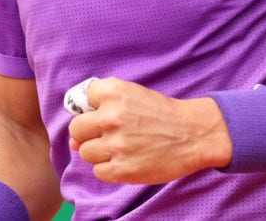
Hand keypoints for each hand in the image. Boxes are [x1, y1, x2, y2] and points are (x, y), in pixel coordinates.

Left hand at [66, 77, 232, 183]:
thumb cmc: (161, 114)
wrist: (192, 134)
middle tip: (108, 135)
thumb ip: (101, 107)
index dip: (92, 108)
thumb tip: (73, 140)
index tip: (106, 113)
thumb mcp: (133, 95)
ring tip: (120, 149)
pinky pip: (98, 172)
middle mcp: (111, 117)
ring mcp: (116, 144)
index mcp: (114, 92)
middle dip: (88, 134)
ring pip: (85, 152)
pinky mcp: (123, 169)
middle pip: (76, 130)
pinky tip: (126, 161)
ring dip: (99, 153)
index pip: (81, 99)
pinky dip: (109, 169)